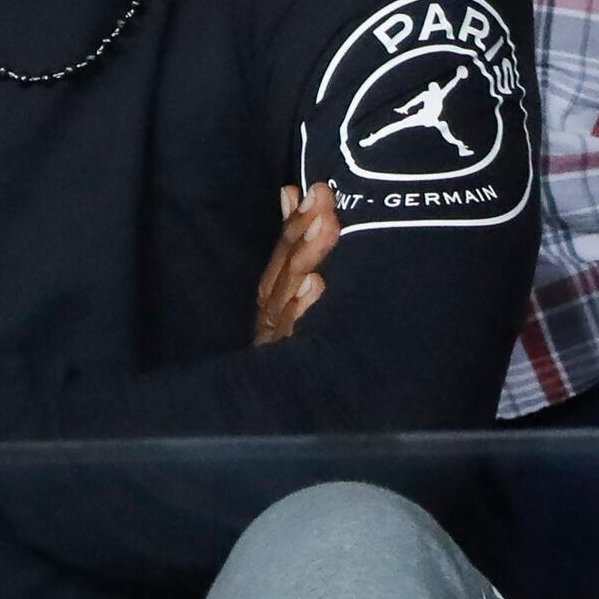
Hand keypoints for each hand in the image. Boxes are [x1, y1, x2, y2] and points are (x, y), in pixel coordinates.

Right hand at [255, 184, 338, 344]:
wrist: (293, 410)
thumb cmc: (302, 336)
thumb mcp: (296, 289)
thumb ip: (292, 242)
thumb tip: (290, 191)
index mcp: (274, 292)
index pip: (284, 250)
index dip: (296, 219)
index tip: (315, 189)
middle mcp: (272, 311)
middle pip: (285, 266)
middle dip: (302, 229)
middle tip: (324, 197)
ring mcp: (279, 336)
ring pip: (288, 291)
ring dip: (306, 256)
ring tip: (325, 224)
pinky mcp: (287, 357)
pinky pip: (292, 330)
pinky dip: (301, 307)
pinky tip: (316, 283)